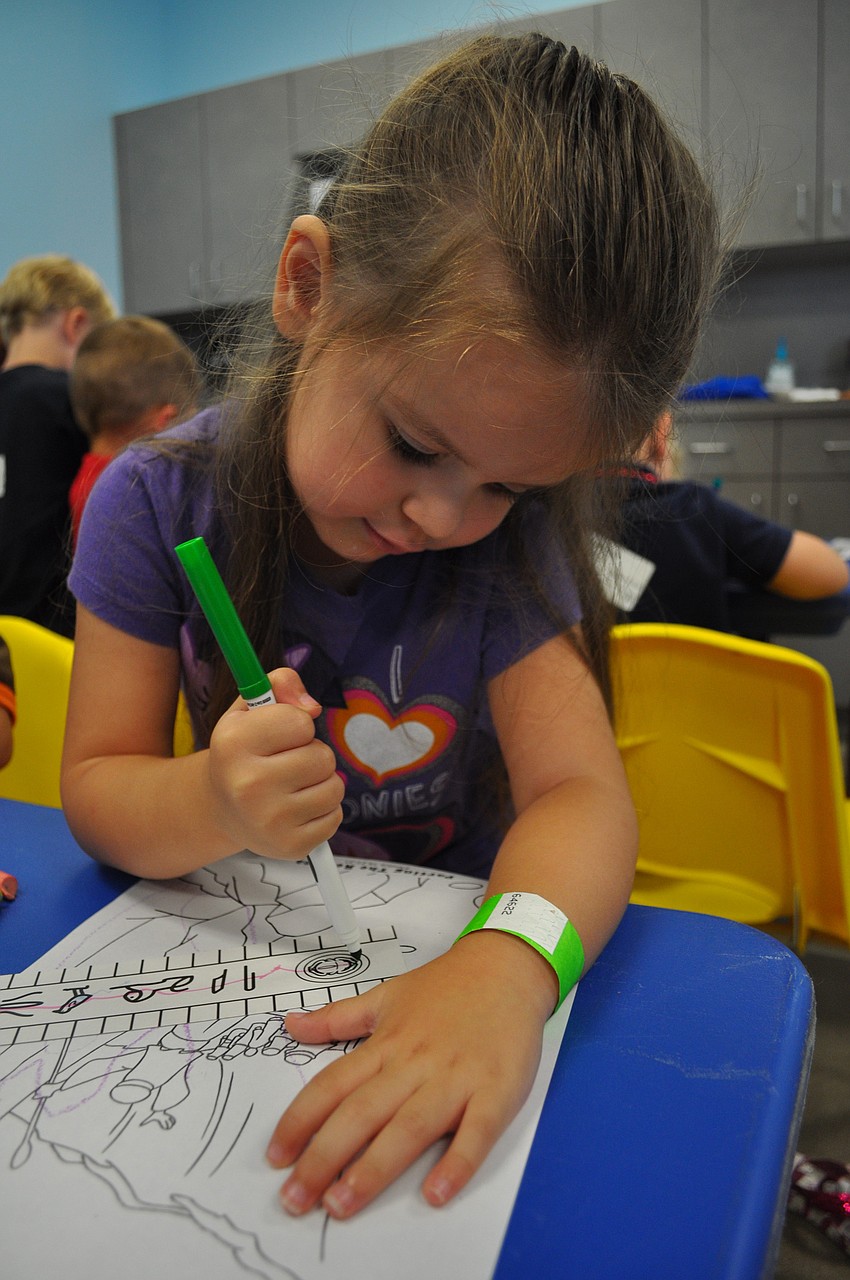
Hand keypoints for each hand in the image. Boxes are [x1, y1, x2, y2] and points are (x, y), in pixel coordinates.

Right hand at [207, 667, 343, 859]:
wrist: (222, 808)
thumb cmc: (244, 751)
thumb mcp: (250, 708)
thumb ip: (281, 683)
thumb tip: (312, 707)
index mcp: (233, 744)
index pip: (300, 722)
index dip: (296, 724)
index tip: (278, 735)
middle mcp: (247, 785)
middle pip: (322, 757)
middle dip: (312, 754)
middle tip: (286, 763)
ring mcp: (269, 821)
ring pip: (335, 787)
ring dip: (321, 782)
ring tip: (293, 785)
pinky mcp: (290, 847)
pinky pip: (336, 816)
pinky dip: (323, 809)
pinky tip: (296, 808)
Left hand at [266, 931, 556, 1217]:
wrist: (508, 967)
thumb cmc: (446, 987)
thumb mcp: (386, 995)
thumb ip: (337, 1018)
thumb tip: (289, 1025)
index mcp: (386, 1044)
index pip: (333, 1085)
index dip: (300, 1121)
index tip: (276, 1156)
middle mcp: (415, 1063)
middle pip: (362, 1113)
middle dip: (324, 1158)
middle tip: (295, 1199)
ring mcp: (456, 1079)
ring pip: (409, 1127)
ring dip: (374, 1168)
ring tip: (342, 1204)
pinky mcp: (496, 1091)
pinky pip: (476, 1132)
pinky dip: (457, 1163)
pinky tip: (436, 1193)